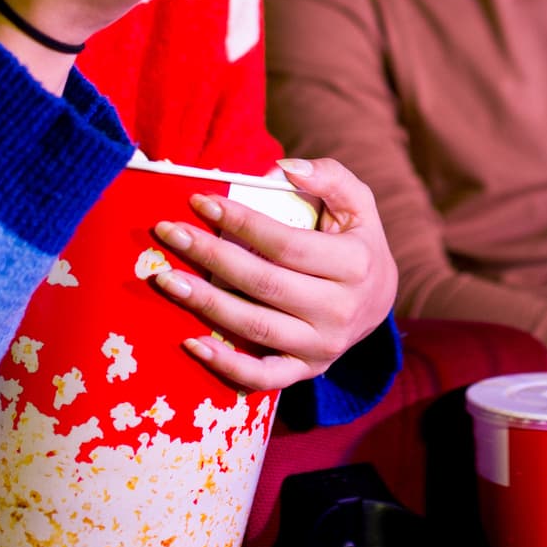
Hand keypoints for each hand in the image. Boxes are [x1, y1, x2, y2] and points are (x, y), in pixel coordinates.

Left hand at [149, 157, 398, 391]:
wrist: (380, 301)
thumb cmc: (357, 242)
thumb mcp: (357, 204)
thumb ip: (329, 178)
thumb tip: (282, 169)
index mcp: (354, 264)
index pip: (286, 244)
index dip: (240, 222)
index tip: (200, 202)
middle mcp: (340, 310)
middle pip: (263, 283)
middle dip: (210, 256)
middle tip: (169, 233)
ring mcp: (322, 346)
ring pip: (255, 327)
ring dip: (205, 304)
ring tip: (166, 280)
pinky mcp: (307, 370)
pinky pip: (263, 377)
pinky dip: (226, 365)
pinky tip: (191, 342)